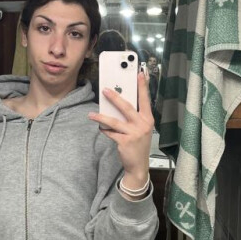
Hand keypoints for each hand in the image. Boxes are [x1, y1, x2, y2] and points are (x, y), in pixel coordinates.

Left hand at [88, 72, 153, 186]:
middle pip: (127, 107)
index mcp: (148, 119)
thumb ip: (132, 117)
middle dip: (114, 97)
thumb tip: (117, 104)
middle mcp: (143, 124)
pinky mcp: (125, 141)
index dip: (143, 86)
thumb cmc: (138, 144)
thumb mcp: (140, 129)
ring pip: (114, 121)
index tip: (140, 73)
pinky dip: (104, 130)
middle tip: (105, 90)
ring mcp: (134, 133)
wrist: (139, 166)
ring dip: (101, 117)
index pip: (145, 99)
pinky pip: (110, 133)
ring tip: (92, 114)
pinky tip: (101, 129)